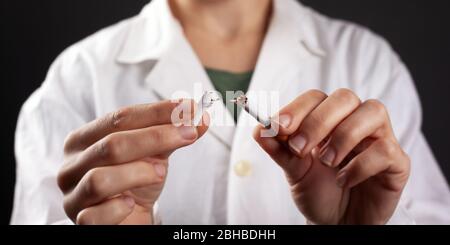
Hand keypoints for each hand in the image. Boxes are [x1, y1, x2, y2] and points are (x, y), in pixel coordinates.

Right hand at [58, 99, 208, 223]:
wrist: (130, 218)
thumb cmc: (137, 181)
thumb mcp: (155, 153)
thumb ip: (173, 134)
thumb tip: (201, 116)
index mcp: (84, 139)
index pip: (119, 118)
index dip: (156, 112)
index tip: (188, 108)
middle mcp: (72, 165)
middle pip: (111, 145)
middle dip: (155, 138)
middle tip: (188, 135)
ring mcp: (73, 195)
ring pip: (100, 179)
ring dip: (138, 173)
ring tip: (160, 173)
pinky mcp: (81, 222)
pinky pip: (97, 215)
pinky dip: (119, 208)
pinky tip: (132, 204)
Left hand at [254, 89, 409, 223]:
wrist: (337, 223)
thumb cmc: (319, 192)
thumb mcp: (294, 171)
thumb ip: (279, 150)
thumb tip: (259, 130)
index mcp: (329, 120)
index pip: (316, 97)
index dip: (297, 108)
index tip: (279, 127)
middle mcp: (356, 122)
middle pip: (345, 97)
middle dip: (319, 120)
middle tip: (300, 147)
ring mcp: (379, 138)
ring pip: (373, 111)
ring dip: (343, 137)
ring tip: (326, 163)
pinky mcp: (397, 161)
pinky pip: (385, 149)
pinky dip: (360, 165)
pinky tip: (344, 181)